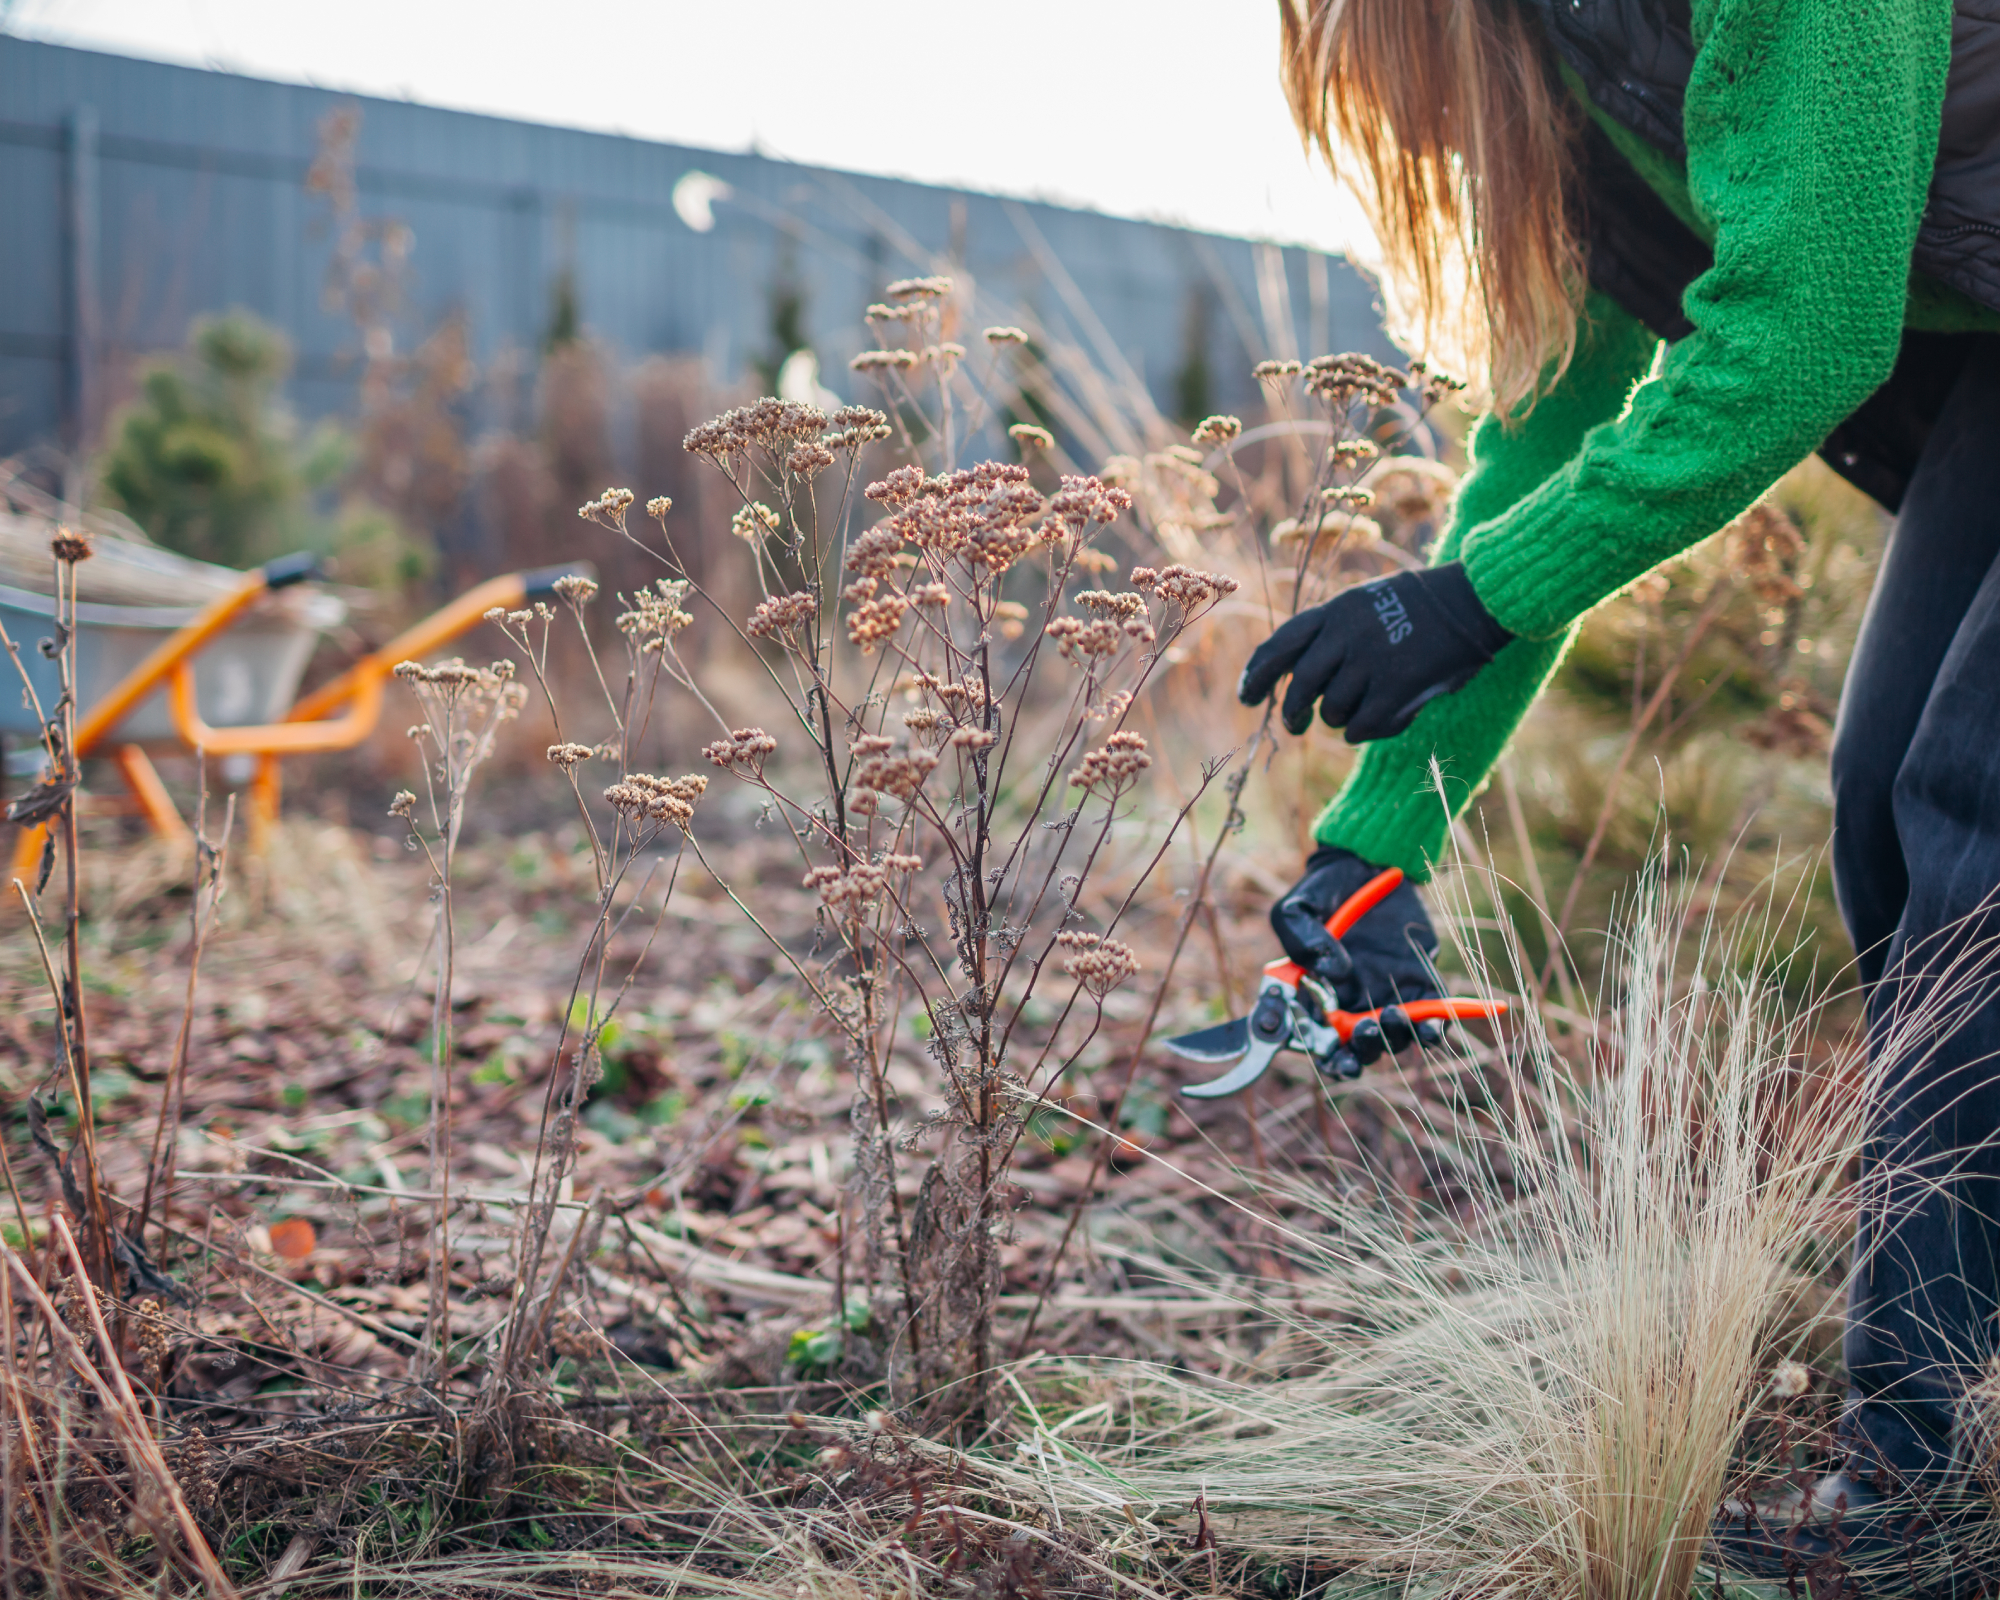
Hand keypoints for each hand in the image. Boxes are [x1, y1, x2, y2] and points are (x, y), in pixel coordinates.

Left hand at [1237, 562, 1511, 741]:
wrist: (1473, 602)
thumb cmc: (1418, 606)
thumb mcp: (1366, 603)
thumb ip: (1330, 632)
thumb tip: (1292, 675)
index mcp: (1336, 611)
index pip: (1280, 646)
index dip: (1257, 675)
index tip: (1247, 697)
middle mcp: (1347, 635)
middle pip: (1299, 688)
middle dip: (1292, 713)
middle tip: (1295, 725)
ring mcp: (1371, 662)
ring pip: (1331, 711)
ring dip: (1339, 719)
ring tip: (1363, 706)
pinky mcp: (1396, 688)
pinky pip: (1360, 727)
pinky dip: (1364, 731)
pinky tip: (1383, 718)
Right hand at [1271, 845, 1445, 1072]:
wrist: (1364, 864)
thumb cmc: (1323, 891)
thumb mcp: (1295, 910)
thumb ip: (1302, 943)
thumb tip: (1333, 974)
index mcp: (1318, 998)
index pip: (1322, 1044)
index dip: (1331, 1060)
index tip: (1340, 1059)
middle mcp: (1353, 1004)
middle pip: (1361, 1050)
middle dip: (1365, 1052)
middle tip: (1365, 1030)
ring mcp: (1388, 995)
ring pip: (1396, 1039)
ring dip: (1396, 1039)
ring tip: (1393, 1015)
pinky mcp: (1421, 982)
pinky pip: (1433, 1014)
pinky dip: (1436, 1027)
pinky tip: (1433, 1025)